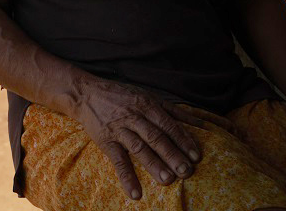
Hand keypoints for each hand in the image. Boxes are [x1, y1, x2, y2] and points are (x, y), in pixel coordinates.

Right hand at [70, 76, 214, 199]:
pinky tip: (135, 193)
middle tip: (186, 171)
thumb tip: (200, 123)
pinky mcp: (106, 140)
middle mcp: (134, 116)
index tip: (196, 156)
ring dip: (153, 164)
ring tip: (167, 180)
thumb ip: (173, 111)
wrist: (85, 93)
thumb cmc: (122, 95)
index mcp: (147, 105)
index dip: (183, 140)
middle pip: (156, 137)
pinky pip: (117, 160)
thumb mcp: (148, 96)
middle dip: (172, 154)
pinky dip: (126, 177)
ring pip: (139, 148)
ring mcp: (119, 129)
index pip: (169, 124)